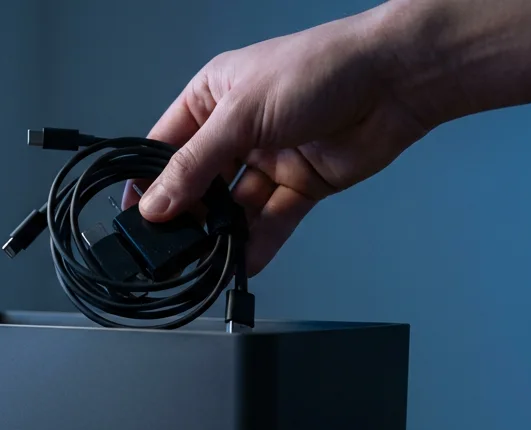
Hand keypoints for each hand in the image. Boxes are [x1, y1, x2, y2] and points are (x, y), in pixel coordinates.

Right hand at [121, 6, 433, 275]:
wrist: (394, 80)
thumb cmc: (321, 68)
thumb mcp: (242, 114)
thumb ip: (196, 164)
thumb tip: (157, 203)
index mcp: (213, 97)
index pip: (165, 145)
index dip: (148, 180)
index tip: (136, 217)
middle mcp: (238, 129)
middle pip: (199, 182)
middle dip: (186, 214)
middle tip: (170, 246)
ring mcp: (270, 158)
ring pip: (235, 207)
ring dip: (222, 233)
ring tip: (206, 258)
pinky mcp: (301, 184)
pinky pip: (271, 220)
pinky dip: (258, 242)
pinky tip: (243, 260)